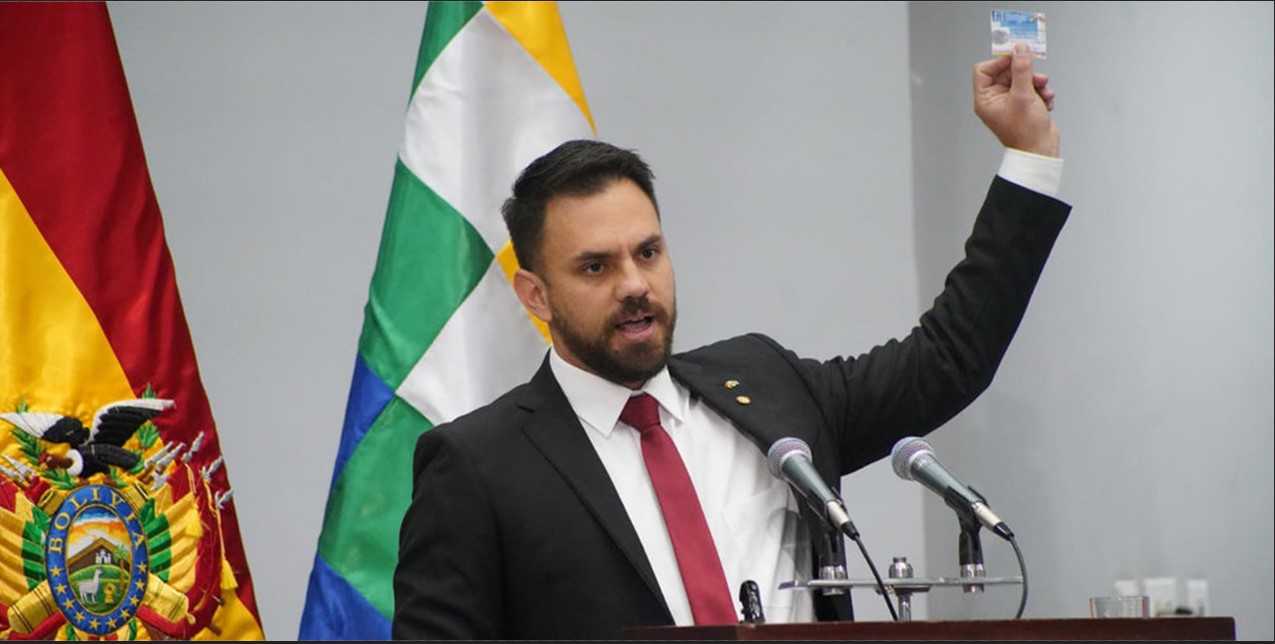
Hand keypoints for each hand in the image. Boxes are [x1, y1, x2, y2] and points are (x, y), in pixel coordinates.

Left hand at [973, 42, 1059, 156]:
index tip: (1016, 56)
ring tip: (1044, 91)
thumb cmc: (1026, 132)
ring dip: (1036, 83)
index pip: (984, 70)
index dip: (999, 61)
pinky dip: (1041, 92)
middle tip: (1037, 77)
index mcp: (985, 99)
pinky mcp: (1023, 105)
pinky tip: (1047, 101)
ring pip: (1021, 80)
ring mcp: (1009, 102)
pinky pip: (1031, 89)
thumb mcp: (1024, 94)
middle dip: (1025, 73)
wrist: (1041, 151)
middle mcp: (994, 100)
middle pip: (1006, 72)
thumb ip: (1021, 69)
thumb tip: (1020, 49)